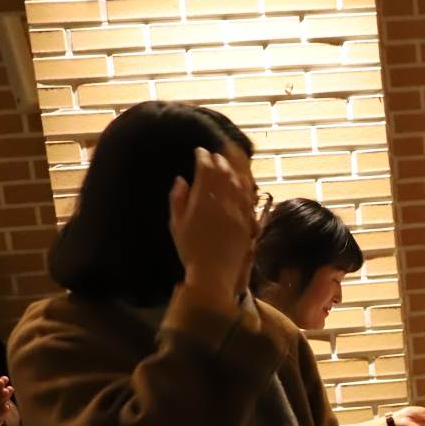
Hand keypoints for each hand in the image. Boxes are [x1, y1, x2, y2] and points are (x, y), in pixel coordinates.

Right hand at [170, 147, 255, 307]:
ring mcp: (238, 210)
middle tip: (213, 156)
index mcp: (202, 199)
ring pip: (237, 182)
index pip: (205, 169)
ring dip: (232, 170)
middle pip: (223, 172)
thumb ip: (178, 199)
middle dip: (217, 161)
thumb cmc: (190, 250)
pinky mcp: (248, 220)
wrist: (214, 272)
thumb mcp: (176, 224)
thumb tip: (181, 180)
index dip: (202, 157)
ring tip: (226, 165)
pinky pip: (248, 197)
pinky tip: (242, 183)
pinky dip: (244, 186)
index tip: (199, 152)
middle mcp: (223, 201)